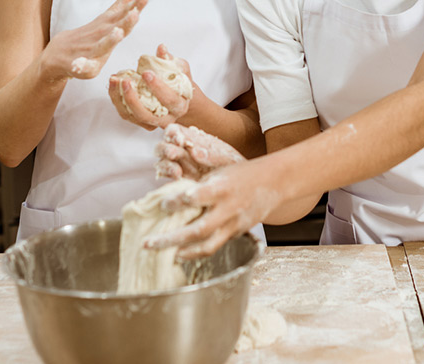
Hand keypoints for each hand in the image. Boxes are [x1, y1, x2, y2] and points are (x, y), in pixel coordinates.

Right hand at [41, 0, 147, 80]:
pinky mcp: (81, 65)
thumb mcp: (110, 17)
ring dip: (109, 40)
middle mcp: (101, 34)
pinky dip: (80, 65)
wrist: (58, 53)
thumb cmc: (90, 35)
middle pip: (115, 26)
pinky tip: (79, 64)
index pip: (125, 13)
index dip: (136, 5)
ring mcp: (90, 49)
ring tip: (117, 33)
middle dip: (126, 20)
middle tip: (135, 13)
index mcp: (109, 24)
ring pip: (101, 46)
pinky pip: (81, 66)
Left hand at [108, 45, 192, 129]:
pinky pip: (124, 113)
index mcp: (180, 106)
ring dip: (120, 99)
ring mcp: (150, 122)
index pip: (169, 100)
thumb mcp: (179, 70)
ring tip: (115, 80)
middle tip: (126, 81)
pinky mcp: (138, 120)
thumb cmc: (178, 83)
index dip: (158, 87)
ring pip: (132, 116)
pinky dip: (116, 98)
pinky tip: (113, 84)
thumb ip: (171, 61)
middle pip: (147, 115)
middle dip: (133, 99)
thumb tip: (161, 49)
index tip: (146, 73)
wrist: (175, 98)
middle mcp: (166, 119)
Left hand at [144, 157, 284, 259]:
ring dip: (183, 252)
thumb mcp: (220, 168)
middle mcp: (228, 208)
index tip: (162, 205)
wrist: (275, 182)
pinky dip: (197, 252)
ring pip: (207, 245)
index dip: (177, 203)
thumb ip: (198, 182)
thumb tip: (171, 191)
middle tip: (148, 243)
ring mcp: (234, 224)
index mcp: (222, 187)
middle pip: (198, 229)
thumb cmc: (242, 173)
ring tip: (165, 255)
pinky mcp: (237, 233)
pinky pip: (215, 247)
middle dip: (171, 239)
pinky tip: (181, 253)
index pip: (196, 197)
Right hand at [155, 124, 244, 179]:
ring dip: (166, 165)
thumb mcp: (227, 158)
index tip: (180, 140)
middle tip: (174, 153)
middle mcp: (181, 151)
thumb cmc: (233, 167)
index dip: (173, 133)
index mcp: (191, 138)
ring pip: (161, 161)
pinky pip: (165, 177)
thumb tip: (194, 151)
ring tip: (177, 172)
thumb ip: (212, 154)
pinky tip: (179, 179)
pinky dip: (168, 177)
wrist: (239, 186)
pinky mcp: (178, 181)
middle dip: (165, 149)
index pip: (174, 130)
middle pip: (163, 145)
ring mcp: (178, 166)